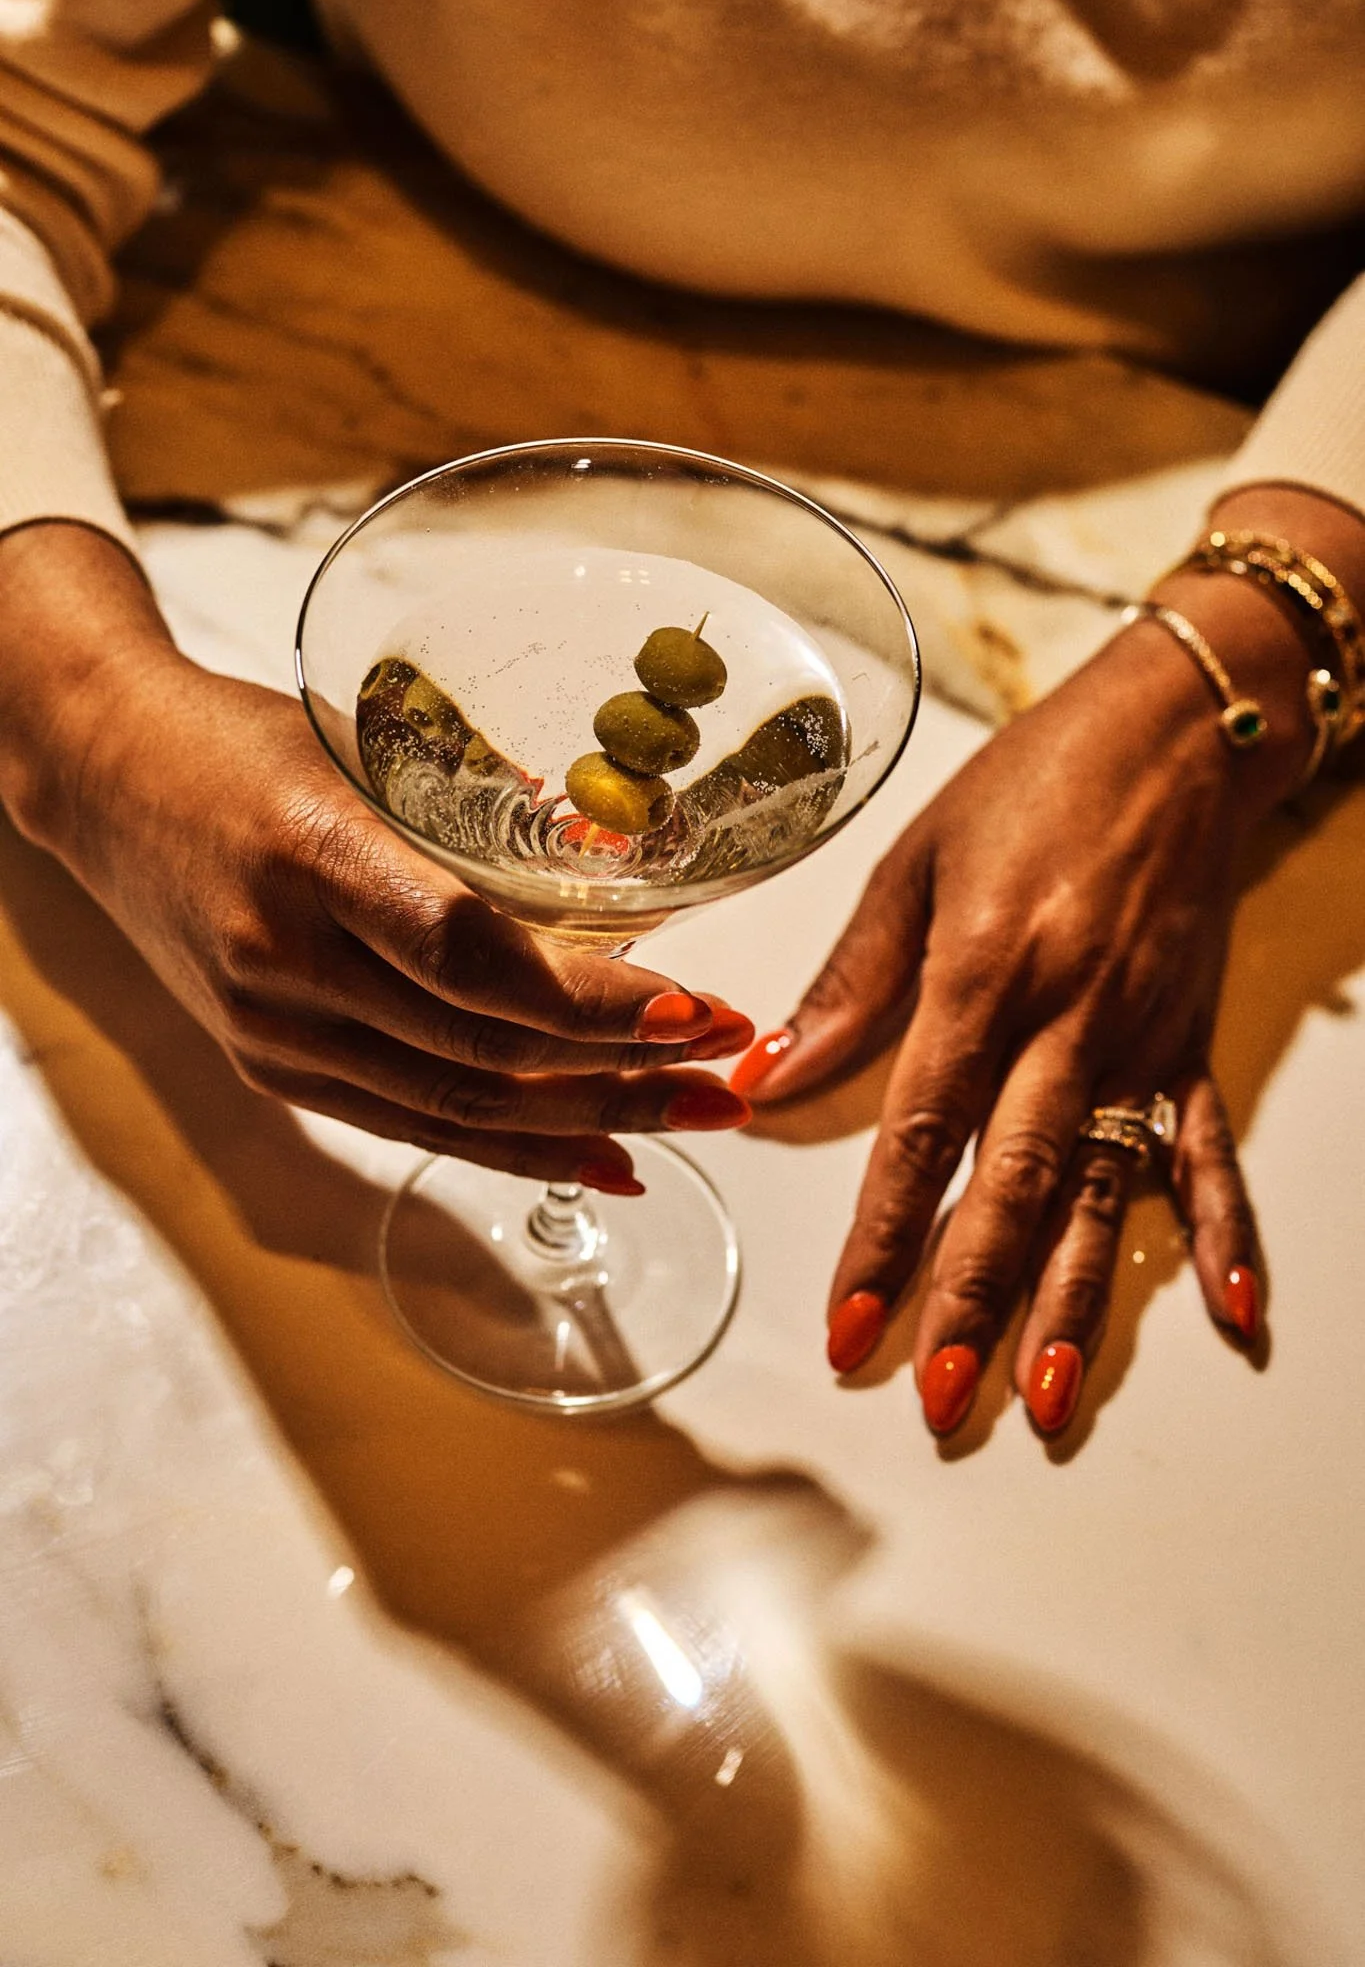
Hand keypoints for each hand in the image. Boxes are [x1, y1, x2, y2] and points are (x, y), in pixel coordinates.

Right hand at [0, 528, 750, 1186]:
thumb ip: (482, 816)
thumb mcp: (364, 744)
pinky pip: (412, 1124)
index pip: (470, 956)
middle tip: (735, 1069)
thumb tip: (629, 879)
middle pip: (482, 1049)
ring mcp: (271, 1029)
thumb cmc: (242, 740)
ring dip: (593, 1121)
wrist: (105, 777)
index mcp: (311, 854)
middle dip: (627, 1070)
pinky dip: (514, 1148)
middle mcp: (284, 960)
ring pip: (458, 1105)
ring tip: (697, 1118)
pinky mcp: (271, 1066)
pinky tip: (600, 1158)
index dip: (592, 1000)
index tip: (699, 1008)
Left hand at [734, 551, 1324, 1437]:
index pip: (922, 1133)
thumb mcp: (913, 862)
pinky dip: (1225, 1230)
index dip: (885, 1238)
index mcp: (983, 972)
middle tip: (938, 1396)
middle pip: (1016, 1182)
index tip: (852, 1324)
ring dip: (1077, 1300)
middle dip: (974, 1298)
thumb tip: (770, 1077)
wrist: (1173, 733)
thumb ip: (850, 982)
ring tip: (1049, 1399)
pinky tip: (1234, 1313)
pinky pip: (1208, 1148)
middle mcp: (1069, 1018)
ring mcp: (1142, 1038)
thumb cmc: (1032, 784)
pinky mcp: (1192, 1041)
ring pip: (1105, 1189)